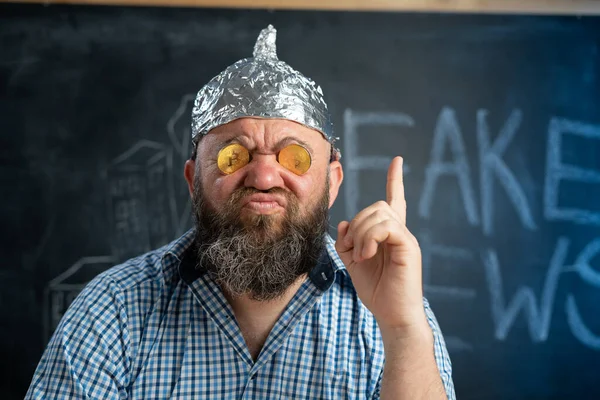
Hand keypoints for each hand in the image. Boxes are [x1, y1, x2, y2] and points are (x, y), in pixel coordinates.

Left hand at [335, 156, 426, 332]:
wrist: (393, 315)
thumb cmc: (377, 291)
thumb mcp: (353, 263)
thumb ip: (347, 242)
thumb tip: (344, 223)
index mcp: (389, 234)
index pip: (394, 200)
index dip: (395, 180)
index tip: (397, 160)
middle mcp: (400, 232)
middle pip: (377, 206)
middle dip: (358, 224)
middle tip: (353, 251)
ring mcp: (405, 238)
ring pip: (379, 213)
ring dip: (361, 234)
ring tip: (361, 256)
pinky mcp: (408, 246)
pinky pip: (387, 227)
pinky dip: (370, 239)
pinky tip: (367, 256)